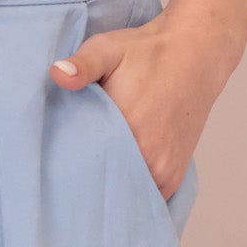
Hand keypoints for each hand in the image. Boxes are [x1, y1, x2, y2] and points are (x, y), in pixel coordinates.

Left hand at [48, 0, 246, 196]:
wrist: (194, 56)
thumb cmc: (147, 52)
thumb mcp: (108, 48)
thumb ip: (82, 64)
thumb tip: (57, 74)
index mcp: (128, 131)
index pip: (82, 167)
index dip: (64, 166)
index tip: (52, 160)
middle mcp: (149, 159)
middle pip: (102, 186)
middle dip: (83, 182)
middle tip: (65, 171)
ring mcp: (163, 173)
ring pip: (124, 196)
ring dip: (108, 189)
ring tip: (89, 174)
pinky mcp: (173, 178)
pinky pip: (143, 197)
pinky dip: (128, 192)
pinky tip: (114, 178)